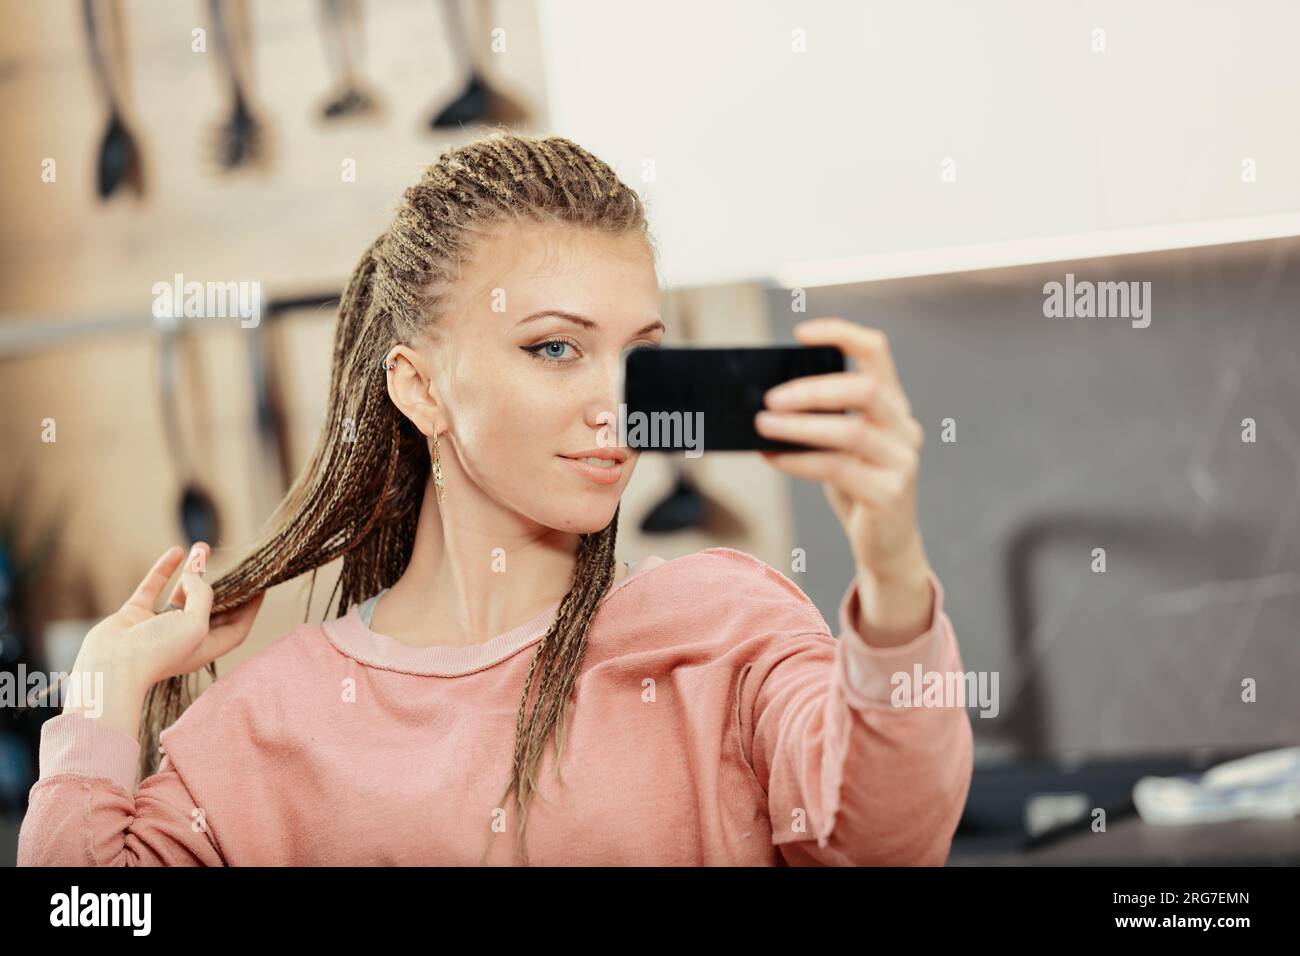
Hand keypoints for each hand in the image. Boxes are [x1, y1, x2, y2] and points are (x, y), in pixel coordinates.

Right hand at [75, 542, 262, 698]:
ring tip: (201, 546)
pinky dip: (164, 570)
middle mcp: (184, 637)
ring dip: (192, 571)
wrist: (110, 666)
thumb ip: (202, 596)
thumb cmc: (158, 652)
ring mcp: (158, 626)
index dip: (249, 609)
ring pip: (181, 593)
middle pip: (210, 607)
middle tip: (229, 559)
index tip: (260, 587)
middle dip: (220, 583)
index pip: (236, 627)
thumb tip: (195, 574)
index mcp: (205, 647)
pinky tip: (176, 551)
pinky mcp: (135, 616)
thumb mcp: (196, 624)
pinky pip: (153, 588)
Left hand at [755, 317, 933, 643]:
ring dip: (799, 427)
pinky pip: (838, 468)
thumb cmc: (857, 487)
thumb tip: (763, 403)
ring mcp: (902, 461)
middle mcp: (904, 427)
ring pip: (850, 431)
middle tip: (770, 398)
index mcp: (893, 406)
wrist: (887, 545)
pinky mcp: (890, 494)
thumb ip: (821, 421)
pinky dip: (799, 460)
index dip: (841, 334)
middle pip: (865, 389)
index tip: (801, 333)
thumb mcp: (843, 447)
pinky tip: (772, 456)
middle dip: (813, 389)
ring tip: (761, 425)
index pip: (876, 351)